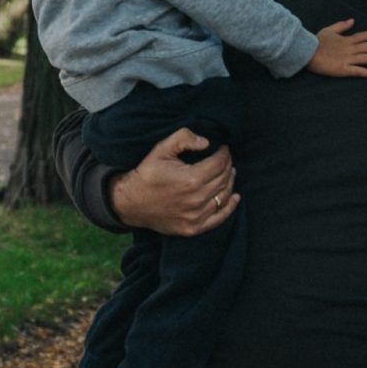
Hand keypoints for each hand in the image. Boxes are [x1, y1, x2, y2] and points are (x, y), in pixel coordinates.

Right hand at [108, 127, 237, 235]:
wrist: (131, 203)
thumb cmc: (147, 174)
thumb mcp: (161, 149)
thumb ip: (184, 138)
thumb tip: (207, 143)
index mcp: (191, 179)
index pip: (219, 163)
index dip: (224, 153)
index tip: (223, 148)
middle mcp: (197, 199)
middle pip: (223, 178)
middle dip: (227, 165)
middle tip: (225, 159)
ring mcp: (196, 216)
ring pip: (223, 196)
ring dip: (229, 182)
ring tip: (229, 172)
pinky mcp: (193, 228)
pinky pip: (219, 218)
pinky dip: (230, 207)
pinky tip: (235, 197)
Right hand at [308, 18, 366, 77]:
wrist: (306, 53)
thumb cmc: (316, 42)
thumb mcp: (329, 30)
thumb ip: (341, 26)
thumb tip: (351, 20)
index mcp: (347, 39)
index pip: (366, 36)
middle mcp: (349, 48)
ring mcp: (346, 59)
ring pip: (366, 58)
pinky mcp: (342, 69)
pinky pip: (357, 71)